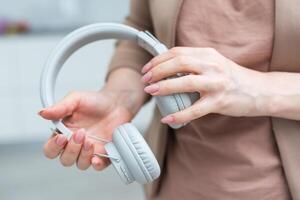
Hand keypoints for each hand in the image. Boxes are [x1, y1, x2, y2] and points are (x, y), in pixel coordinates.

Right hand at [39, 90, 132, 170]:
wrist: (116, 103)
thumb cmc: (95, 102)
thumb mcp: (75, 99)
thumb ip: (60, 107)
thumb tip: (42, 113)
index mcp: (64, 133)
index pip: (51, 149)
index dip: (53, 147)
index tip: (62, 137)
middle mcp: (75, 145)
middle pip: (65, 159)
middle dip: (71, 149)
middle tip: (81, 134)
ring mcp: (90, 150)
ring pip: (80, 164)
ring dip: (83, 155)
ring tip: (90, 141)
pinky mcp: (104, 153)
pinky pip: (98, 165)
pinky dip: (97, 164)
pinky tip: (97, 157)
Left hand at [141, 47, 268, 124]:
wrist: (259, 91)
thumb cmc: (232, 78)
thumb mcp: (214, 63)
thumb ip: (194, 63)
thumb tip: (166, 69)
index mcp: (208, 54)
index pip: (177, 52)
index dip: (158, 60)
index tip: (147, 69)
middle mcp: (212, 65)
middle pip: (179, 63)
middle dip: (157, 71)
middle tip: (145, 80)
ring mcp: (217, 83)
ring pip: (185, 82)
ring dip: (164, 87)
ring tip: (151, 91)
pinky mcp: (220, 101)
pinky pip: (195, 109)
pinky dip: (179, 115)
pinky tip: (167, 119)